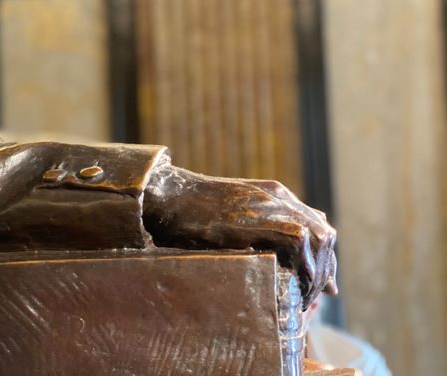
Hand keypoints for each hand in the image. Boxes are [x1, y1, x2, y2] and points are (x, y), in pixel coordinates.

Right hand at [143, 165, 336, 308]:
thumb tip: (274, 257)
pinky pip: (301, 241)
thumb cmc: (191, 214)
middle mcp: (278, 197)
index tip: (322, 287)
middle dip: (325, 268)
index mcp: (273, 195)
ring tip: (305, 298)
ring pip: (319, 237)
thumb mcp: (230, 218)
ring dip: (317, 271)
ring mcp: (271, 204)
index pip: (316, 226)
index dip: (324, 259)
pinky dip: (305, 267)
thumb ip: (254, 229)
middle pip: (324, 234)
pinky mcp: (261, 217)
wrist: (168, 198)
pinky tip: (295, 288)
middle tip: (316, 298)